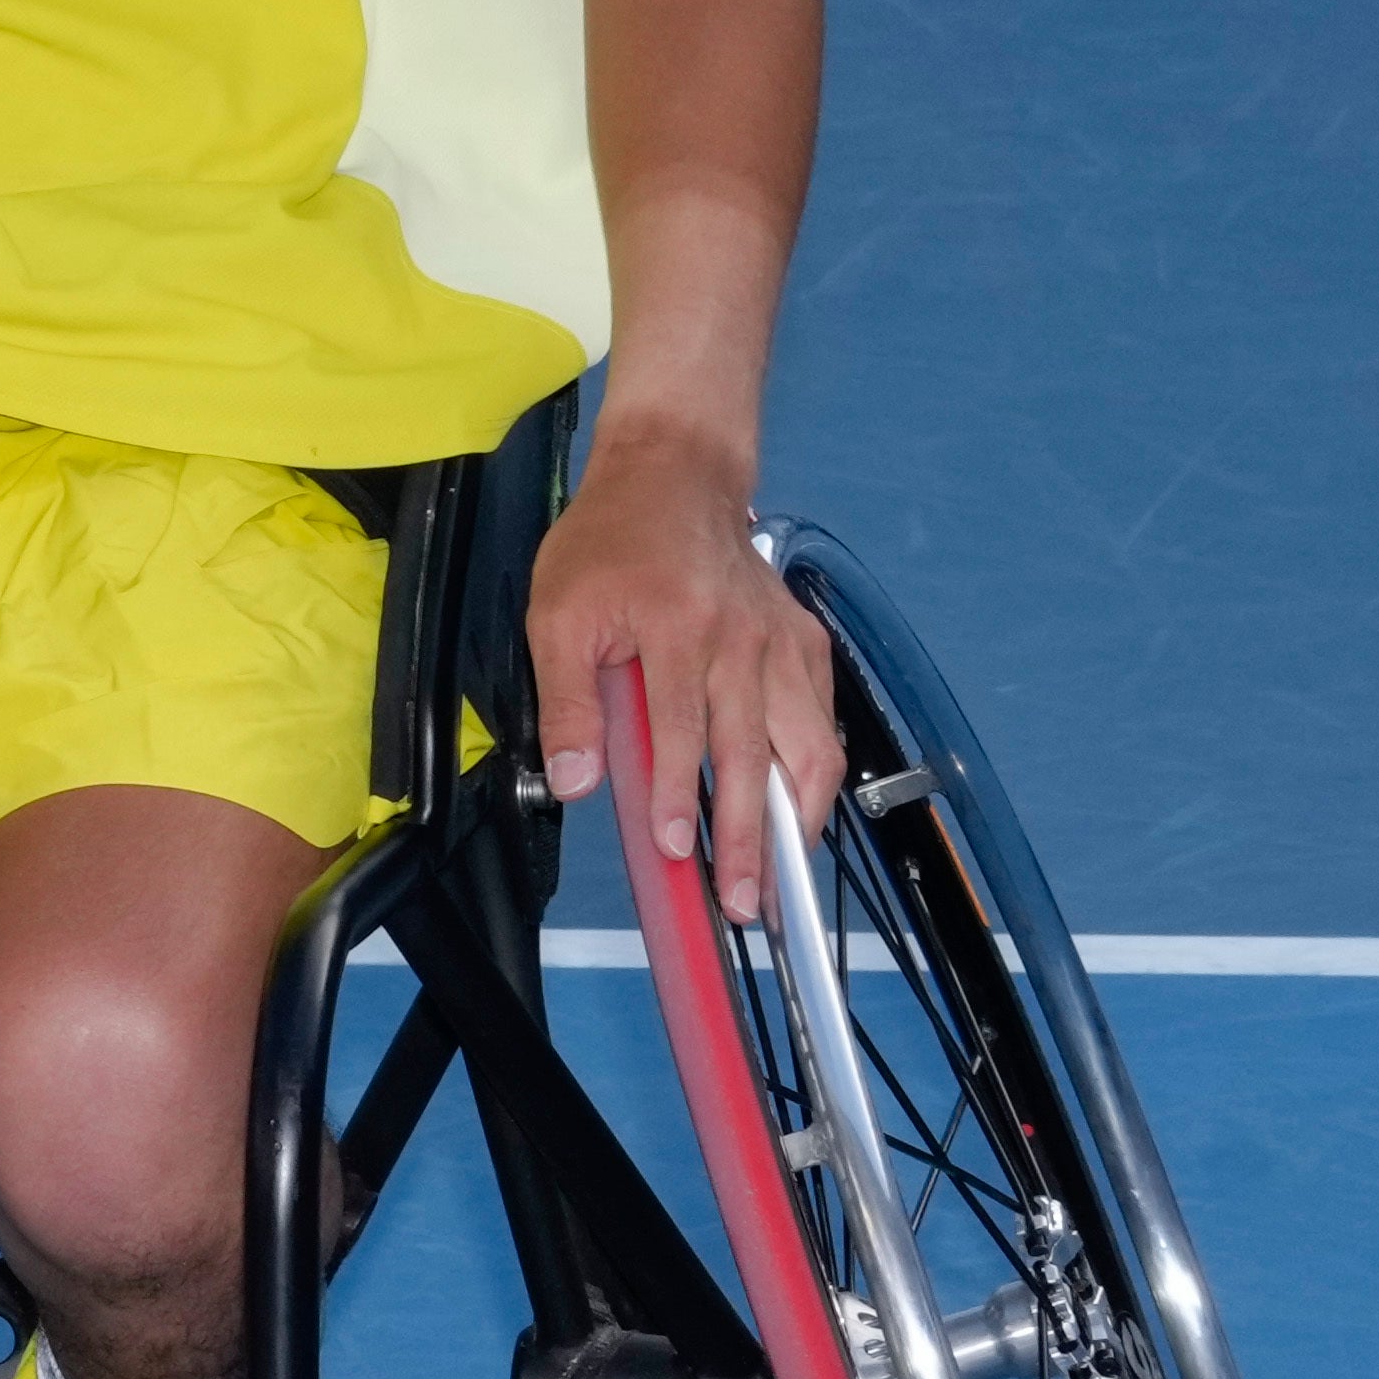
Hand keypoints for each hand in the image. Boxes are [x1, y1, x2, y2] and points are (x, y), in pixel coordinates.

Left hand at [530, 418, 841, 921]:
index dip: (682, 795)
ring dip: (800, 817)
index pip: (682, 732)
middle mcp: (741, 639)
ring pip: (808, 744)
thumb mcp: (557, 613)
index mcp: (677, 628)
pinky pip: (822, 718)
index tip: (677, 848)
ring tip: (786, 874)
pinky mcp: (804, 642)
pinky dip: (820, 770)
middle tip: (750, 902)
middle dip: (753, 835)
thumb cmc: (608, 544)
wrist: (675, 476)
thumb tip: (578, 781)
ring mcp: (782, 642)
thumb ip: (568, 700)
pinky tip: (804, 809)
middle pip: (755, 753)